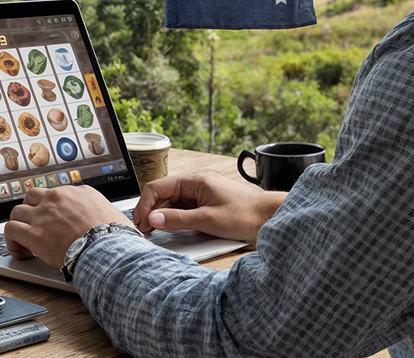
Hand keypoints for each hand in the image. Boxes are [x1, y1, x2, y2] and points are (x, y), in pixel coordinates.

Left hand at [4, 185, 132, 268]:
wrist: (107, 249)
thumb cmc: (115, 237)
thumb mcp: (115, 215)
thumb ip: (106, 215)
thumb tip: (116, 223)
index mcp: (78, 193)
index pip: (55, 194)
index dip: (50, 209)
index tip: (51, 220)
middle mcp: (57, 199)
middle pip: (32, 198)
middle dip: (30, 212)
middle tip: (34, 227)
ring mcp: (43, 215)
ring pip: (17, 212)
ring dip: (18, 225)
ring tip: (23, 241)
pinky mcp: (34, 234)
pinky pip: (11, 230)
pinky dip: (11, 240)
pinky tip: (19, 251)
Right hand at [133, 173, 285, 242]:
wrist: (272, 218)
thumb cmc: (246, 214)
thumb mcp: (208, 220)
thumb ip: (178, 219)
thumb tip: (154, 219)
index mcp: (195, 180)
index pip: (157, 187)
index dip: (145, 205)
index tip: (141, 223)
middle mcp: (197, 184)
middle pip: (164, 195)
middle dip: (152, 212)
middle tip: (146, 232)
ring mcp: (202, 194)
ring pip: (173, 203)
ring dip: (164, 217)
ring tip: (158, 233)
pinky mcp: (208, 205)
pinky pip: (185, 210)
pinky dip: (177, 220)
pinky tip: (175, 231)